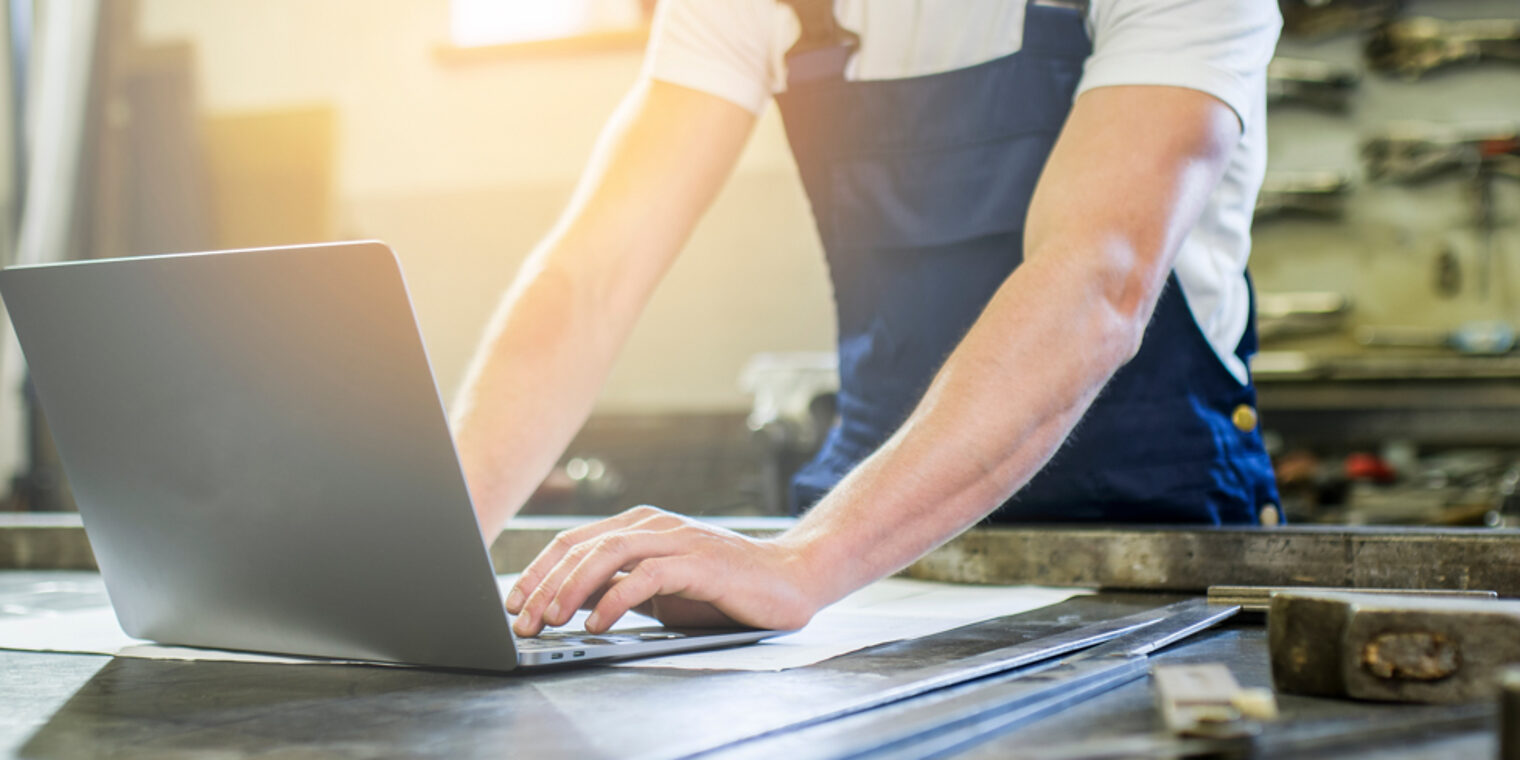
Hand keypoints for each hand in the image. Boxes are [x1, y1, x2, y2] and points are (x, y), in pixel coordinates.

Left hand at [504, 506, 820, 635]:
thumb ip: (618, 587)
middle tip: (524, 620)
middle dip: (545, 584)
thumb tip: (567, 603)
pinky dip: (616, 599)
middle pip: (583, 546)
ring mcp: (677, 539)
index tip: (514, 603)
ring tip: (552, 619)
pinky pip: (647, 576)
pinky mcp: (700, 561)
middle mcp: (653, 525)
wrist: (788, 580)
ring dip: (572, 588)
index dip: (538, 571)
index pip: (574, 541)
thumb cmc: (721, 587)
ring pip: (609, 553)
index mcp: (639, 526)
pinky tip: (597, 623)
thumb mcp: (658, 589)